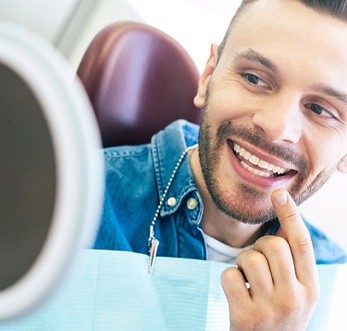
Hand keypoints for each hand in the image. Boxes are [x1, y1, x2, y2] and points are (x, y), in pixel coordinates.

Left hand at [221, 188, 319, 330]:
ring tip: (248, 280)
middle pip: (273, 245)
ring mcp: (270, 310)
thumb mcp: (296, 291)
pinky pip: (229, 275)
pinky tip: (237, 292)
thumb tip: (284, 217)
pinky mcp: (245, 318)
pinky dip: (229, 278)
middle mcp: (294, 299)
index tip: (279, 193)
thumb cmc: (278, 313)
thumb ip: (293, 261)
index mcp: (311, 289)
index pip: (302, 244)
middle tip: (258, 262)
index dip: (291, 215)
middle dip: (260, 246)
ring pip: (249, 257)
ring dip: (243, 263)